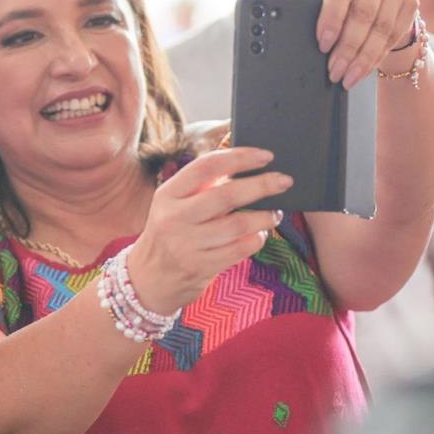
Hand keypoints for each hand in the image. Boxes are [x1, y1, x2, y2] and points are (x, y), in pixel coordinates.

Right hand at [127, 146, 289, 314]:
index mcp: (167, 195)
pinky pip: (240, 249)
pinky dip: (256, 239)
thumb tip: (246, 163)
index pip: (205, 167)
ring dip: (264, 216)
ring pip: (238, 225)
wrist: (148, 279)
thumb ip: (201, 185)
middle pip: (226, 195)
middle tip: (285, 181)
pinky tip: (259, 234)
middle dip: (262, 185)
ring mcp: (186, 245)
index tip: (265, 155)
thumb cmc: (170, 233)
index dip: (238, 158)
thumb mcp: (173, 205)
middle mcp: (174, 218)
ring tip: (274, 213)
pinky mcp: (200, 267)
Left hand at [313, 0, 419, 88]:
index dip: (332, 19)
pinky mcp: (411, 2)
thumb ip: (321, 12)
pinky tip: (363, 70)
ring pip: (381, 28)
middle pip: (363, 14)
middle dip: (347, 48)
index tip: (323, 46)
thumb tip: (314, 44)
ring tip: (348, 78)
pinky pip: (394, 35)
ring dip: (363, 58)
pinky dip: (377, 57)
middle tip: (334, 72)